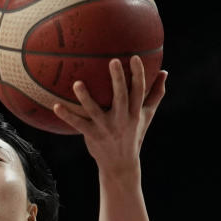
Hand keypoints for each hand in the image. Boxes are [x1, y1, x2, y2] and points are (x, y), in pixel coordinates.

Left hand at [53, 56, 166, 179]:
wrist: (121, 164)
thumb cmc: (133, 134)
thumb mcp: (146, 116)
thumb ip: (155, 94)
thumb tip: (165, 72)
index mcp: (135, 113)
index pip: (139, 91)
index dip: (138, 74)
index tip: (134, 57)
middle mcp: (122, 119)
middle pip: (121, 97)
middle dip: (118, 79)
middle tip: (113, 60)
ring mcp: (106, 128)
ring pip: (94, 110)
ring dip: (85, 97)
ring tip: (77, 83)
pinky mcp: (92, 135)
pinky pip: (78, 124)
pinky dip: (66, 115)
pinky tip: (55, 106)